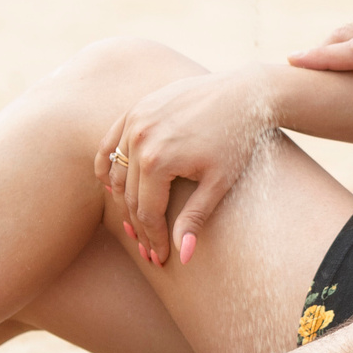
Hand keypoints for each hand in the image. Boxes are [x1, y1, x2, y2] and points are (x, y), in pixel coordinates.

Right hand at [95, 68, 275, 265]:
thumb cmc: (237, 140)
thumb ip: (195, 218)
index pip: (147, 212)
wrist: (245, 95)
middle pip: (130, 196)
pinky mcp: (137, 108)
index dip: (153, 239)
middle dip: (139, 227)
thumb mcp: (219, 183)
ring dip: (122, 202)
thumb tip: (182, 256)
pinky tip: (112, 187)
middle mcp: (139, 138)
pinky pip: (109, 143)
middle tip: (148, 249)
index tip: (160, 258)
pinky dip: (107, 166)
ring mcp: (135, 120)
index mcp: (157, 160)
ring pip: (117, 173)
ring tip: (134, 225)